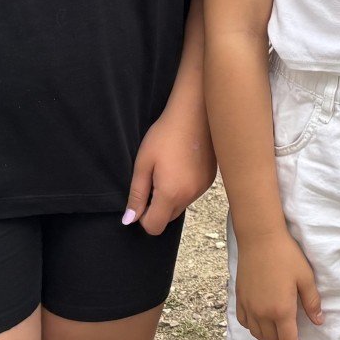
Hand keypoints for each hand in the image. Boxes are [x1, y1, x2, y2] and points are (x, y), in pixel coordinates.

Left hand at [125, 100, 216, 235]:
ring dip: (171, 197)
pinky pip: (192, 194)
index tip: (141, 195)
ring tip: (168, 168)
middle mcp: (190, 196)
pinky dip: (184, 188)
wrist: (195, 112)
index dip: (142, 217)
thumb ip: (136, 194)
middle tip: (153, 178)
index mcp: (170, 193)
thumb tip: (129, 220)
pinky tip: (182, 165)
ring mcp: (202, 188)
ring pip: (180, 206)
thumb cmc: (165, 135)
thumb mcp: (143, 163)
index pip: (154, 227)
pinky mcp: (210, 180)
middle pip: (167, 219)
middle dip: (157, 207)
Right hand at [233, 224, 322, 339]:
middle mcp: (262, 313)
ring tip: (278, 338)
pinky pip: (244, 322)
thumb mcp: (306, 277)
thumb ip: (312, 302)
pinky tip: (259, 324)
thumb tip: (318, 321)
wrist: (260, 238)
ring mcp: (249, 306)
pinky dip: (253, 328)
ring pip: (257, 334)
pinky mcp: (239, 298)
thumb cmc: (286, 255)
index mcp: (281, 310)